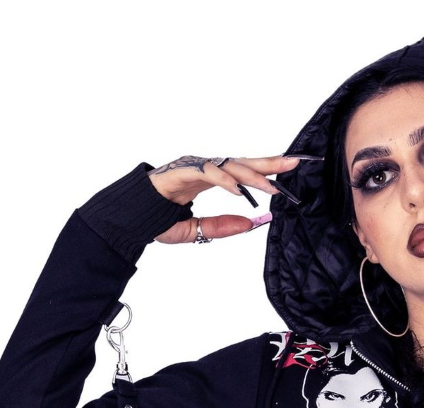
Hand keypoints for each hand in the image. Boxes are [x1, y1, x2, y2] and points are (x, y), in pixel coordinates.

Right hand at [147, 154, 301, 243]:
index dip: (267, 172)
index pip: (243, 172)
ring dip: (253, 176)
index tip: (290, 171)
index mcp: (208, 179)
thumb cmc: (158, 220)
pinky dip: (224, 181)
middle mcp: (203, 169)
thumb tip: (251, 224)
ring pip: (229, 166)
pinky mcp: (181, 172)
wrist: (127, 219)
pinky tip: (241, 191)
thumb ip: (222, 227)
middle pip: (242, 162)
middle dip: (270, 162)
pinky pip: (207, 173)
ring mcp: (192, 167)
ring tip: (273, 186)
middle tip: (295, 162)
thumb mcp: (197, 230)